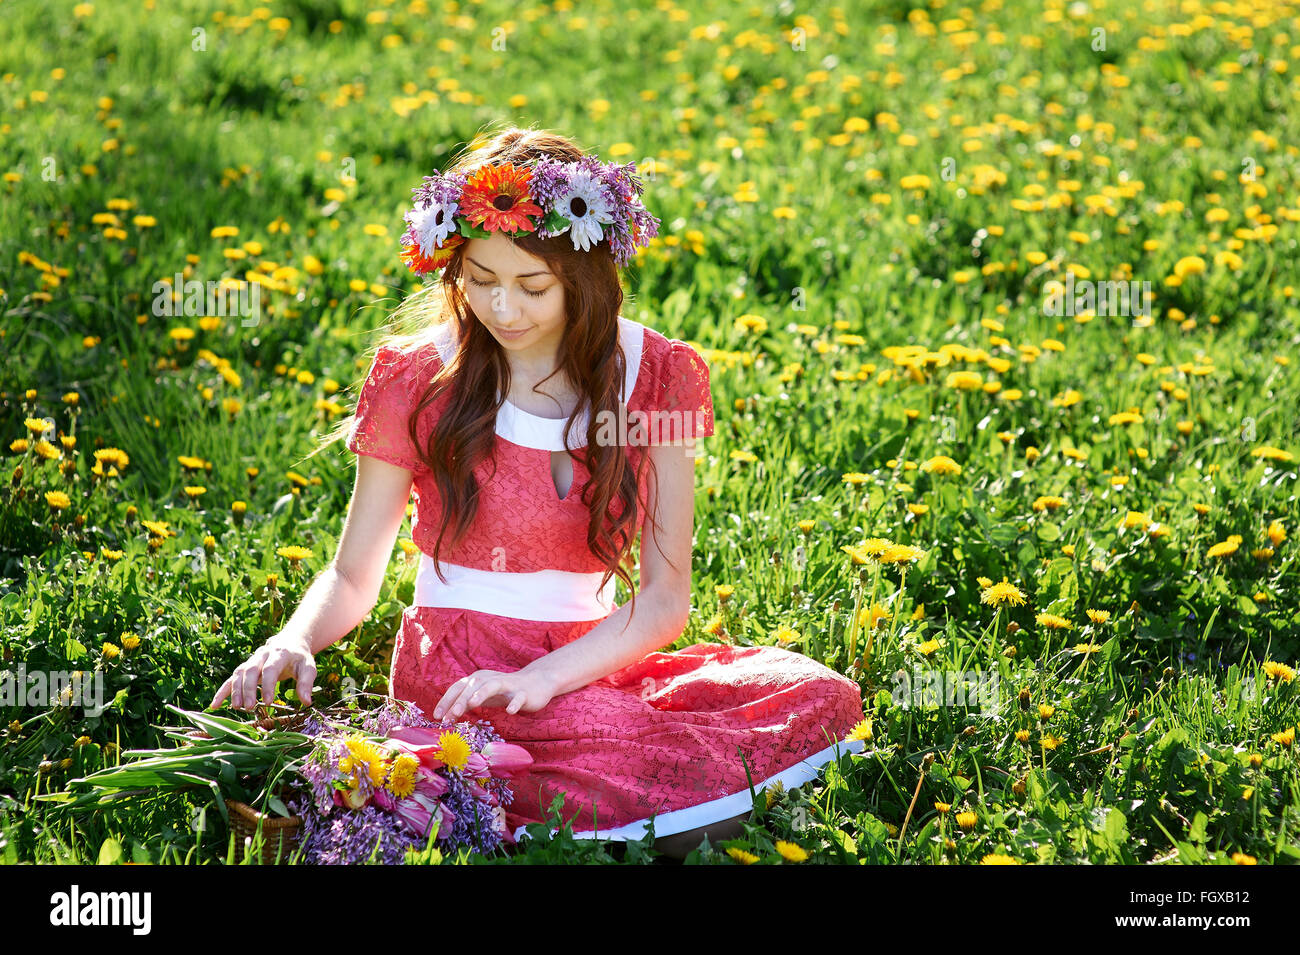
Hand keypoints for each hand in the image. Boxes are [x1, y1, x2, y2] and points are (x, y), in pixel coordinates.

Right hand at [209, 634, 316, 710]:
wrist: (290, 642)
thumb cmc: (300, 658)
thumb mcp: (308, 667)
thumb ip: (306, 683)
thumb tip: (307, 702)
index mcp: (279, 653)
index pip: (270, 669)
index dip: (267, 685)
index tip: (267, 702)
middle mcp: (262, 655)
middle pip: (251, 670)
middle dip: (248, 689)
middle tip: (249, 707)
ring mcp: (251, 660)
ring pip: (239, 673)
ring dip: (235, 690)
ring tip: (238, 707)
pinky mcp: (245, 667)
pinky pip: (231, 678)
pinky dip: (223, 691)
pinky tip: (215, 705)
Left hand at [432, 668, 554, 720]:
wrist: (535, 684)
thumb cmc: (503, 692)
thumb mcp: (481, 697)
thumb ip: (464, 704)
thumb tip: (445, 717)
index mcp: (479, 679)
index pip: (459, 687)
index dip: (447, 700)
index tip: (437, 716)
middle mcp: (491, 679)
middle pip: (472, 686)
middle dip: (460, 700)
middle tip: (450, 716)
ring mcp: (508, 685)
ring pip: (492, 686)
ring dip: (481, 694)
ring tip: (472, 705)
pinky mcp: (524, 692)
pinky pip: (519, 697)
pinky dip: (514, 703)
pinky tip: (510, 712)